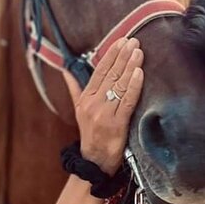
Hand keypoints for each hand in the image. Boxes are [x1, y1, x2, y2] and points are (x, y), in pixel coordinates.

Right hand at [62, 37, 143, 175]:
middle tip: (133, 41)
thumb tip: (64, 70)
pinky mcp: (116, 124)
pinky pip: (127, 101)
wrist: (94, 162)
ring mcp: (104, 114)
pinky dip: (134, 86)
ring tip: (139, 51)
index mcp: (85, 98)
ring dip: (130, 66)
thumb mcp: (79, 109)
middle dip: (123, 56)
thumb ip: (74, 88)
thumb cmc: (91, 133)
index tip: (121, 41)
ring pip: (119, 85)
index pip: (99, 71)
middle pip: (110, 75)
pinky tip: (140, 73)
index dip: (110, 54)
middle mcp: (92, 104)